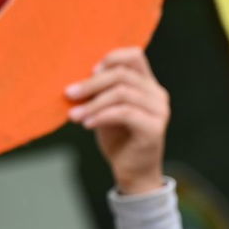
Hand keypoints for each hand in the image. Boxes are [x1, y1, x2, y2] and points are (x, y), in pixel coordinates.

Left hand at [66, 47, 168, 194]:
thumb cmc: (117, 138)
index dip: (111, 58)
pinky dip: (101, 116)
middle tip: (69, 93)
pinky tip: (86, 123)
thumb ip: (100, 92)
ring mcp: (159, 111)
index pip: (134, 55)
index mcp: (147, 84)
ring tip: (74, 115)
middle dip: (91, 83)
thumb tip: (77, 80)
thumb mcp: (105, 109)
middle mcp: (157, 94)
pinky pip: (124, 113)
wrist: (132, 173)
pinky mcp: (154, 128)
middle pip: (122, 74)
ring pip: (122, 93)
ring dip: (93, 103)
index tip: (89, 71)